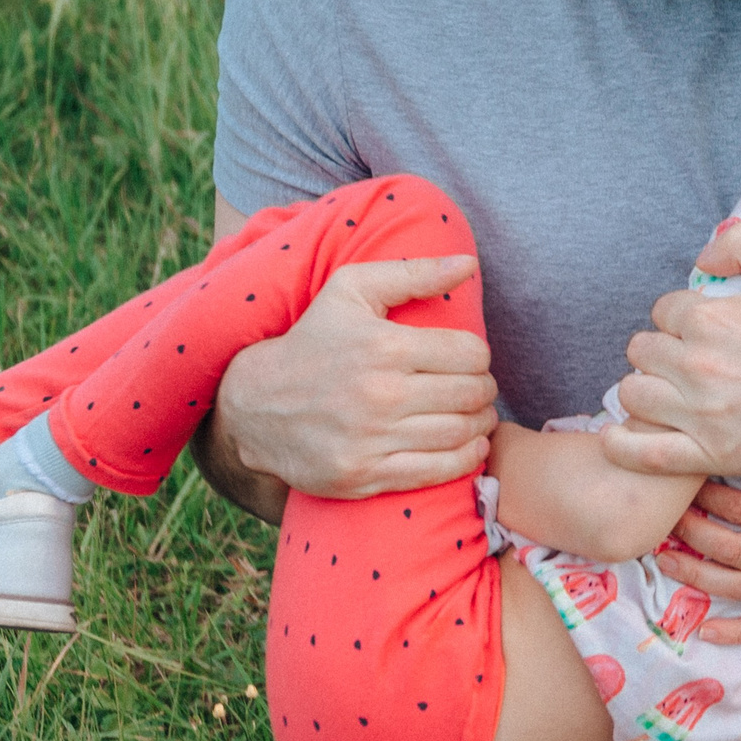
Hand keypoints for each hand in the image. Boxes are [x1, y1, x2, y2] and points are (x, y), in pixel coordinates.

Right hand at [210, 255, 498, 499]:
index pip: (469, 354)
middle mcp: (379, 395)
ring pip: (459, 434)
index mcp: (383, 346)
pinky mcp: (362, 476)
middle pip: (470, 395)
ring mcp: (370, 440)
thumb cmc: (313, 338)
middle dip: (485, 390)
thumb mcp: (352, 288)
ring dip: (481, 424)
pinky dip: (465, 460)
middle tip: (479, 388)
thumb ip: (414, 272)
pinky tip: (469, 445)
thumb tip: (468, 264)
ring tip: (478, 415)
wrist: (255, 404)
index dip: (479, 356)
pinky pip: (435, 472)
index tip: (470, 359)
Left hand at [601, 223, 740, 477]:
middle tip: (689, 359)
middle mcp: (699, 365)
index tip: (704, 328)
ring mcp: (704, 414)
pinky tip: (619, 437)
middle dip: (661, 350)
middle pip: (641, 351)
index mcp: (712, 318)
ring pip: (634, 396)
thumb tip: (701, 260)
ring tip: (670, 392)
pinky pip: (642, 454)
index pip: (663, 311)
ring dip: (647, 389)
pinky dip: (621, 445)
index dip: (681, 317)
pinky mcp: (714, 455)